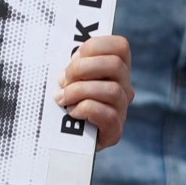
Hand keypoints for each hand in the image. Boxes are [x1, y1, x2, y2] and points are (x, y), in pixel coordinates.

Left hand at [56, 33, 133, 149]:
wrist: (62, 139)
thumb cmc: (62, 99)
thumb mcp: (67, 77)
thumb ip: (71, 64)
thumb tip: (61, 60)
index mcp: (116, 68)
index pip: (120, 46)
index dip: (95, 46)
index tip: (74, 56)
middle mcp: (124, 87)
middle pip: (115, 65)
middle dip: (82, 68)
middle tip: (63, 80)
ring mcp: (122, 109)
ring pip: (112, 90)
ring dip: (80, 91)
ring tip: (62, 98)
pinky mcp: (115, 131)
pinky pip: (108, 114)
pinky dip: (86, 109)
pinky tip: (72, 112)